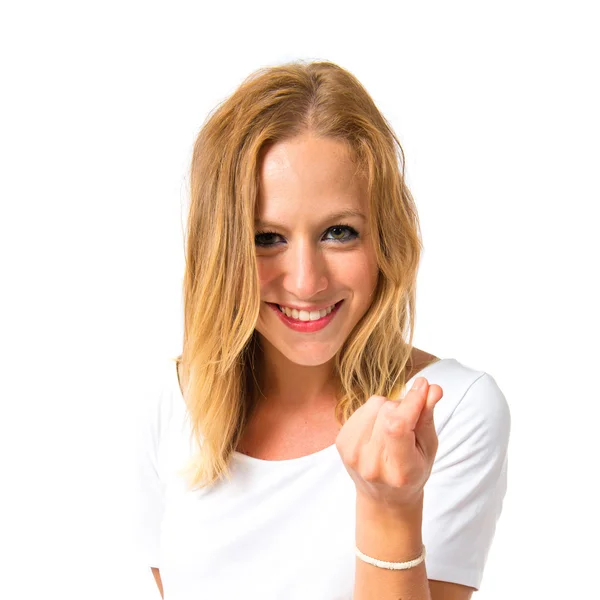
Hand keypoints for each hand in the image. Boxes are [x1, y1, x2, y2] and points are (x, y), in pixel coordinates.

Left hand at [335, 378, 443, 510]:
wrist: (383, 498)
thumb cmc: (412, 473)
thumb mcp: (428, 449)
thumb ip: (427, 417)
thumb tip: (432, 388)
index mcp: (398, 471)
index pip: (398, 427)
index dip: (411, 402)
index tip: (423, 386)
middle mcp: (370, 464)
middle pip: (387, 411)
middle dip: (403, 407)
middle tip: (409, 424)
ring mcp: (351, 453)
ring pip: (374, 404)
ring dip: (388, 408)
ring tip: (393, 429)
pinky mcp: (340, 441)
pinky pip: (361, 408)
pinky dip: (374, 412)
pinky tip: (378, 429)